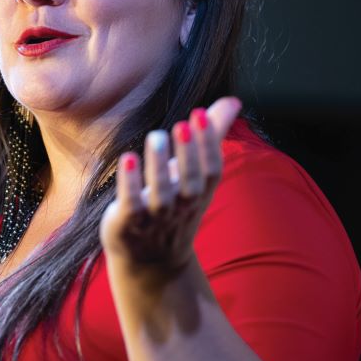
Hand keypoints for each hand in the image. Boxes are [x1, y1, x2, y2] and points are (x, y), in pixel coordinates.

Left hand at [100, 97, 241, 278]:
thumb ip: (212, 135)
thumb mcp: (195, 172)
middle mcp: (181, 206)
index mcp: (199, 192)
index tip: (200, 114)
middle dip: (188, 154)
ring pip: (161, 193)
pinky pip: (131, 203)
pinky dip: (130, 183)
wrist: (150, 260)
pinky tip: (128, 158)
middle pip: (190, 181)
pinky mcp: (129, 223)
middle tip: (183, 124)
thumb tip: (233, 101)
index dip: (208, 143)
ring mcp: (155, 217)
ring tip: (156, 136)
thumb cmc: (174, 204)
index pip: (211, 169)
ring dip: (159, 165)